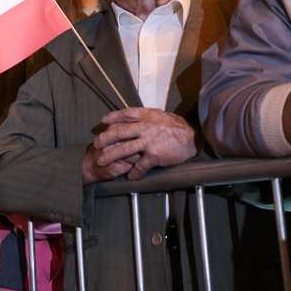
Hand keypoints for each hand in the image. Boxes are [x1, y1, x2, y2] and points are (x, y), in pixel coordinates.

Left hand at [83, 107, 197, 183]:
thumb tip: (135, 118)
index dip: (113, 117)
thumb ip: (147, 117)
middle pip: (118, 132)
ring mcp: (148, 141)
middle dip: (105, 138)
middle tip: (96, 143)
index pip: (125, 114)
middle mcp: (145, 127)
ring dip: (111, 156)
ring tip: (102, 161)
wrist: (194, 137)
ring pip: (124, 150)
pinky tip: (130, 176)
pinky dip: (133, 172)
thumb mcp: (162, 115)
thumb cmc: (179, 126)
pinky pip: (139, 166)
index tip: (104, 121)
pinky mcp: (154, 155)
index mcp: (147, 116)